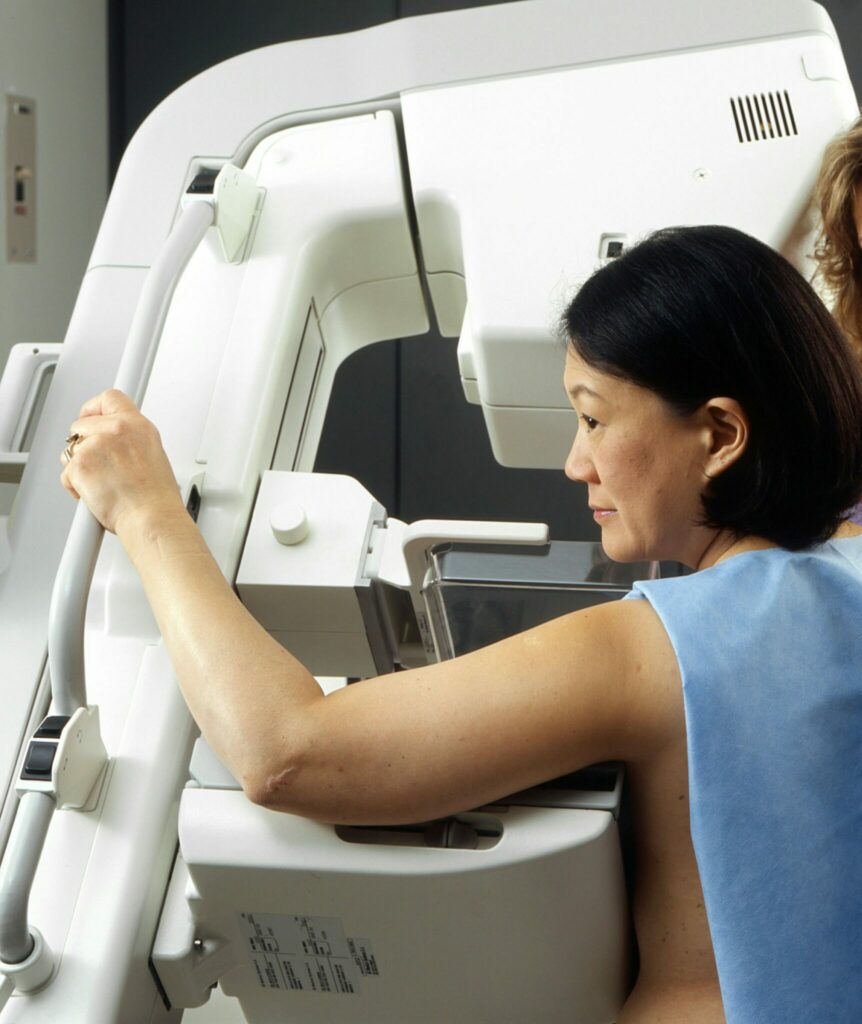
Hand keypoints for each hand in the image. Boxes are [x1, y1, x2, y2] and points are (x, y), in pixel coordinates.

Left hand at [60, 389, 184, 535]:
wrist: (151, 518)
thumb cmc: (155, 498)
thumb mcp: (153, 455)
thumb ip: (130, 441)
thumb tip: (114, 442)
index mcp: (138, 426)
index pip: (110, 398)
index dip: (94, 408)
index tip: (90, 417)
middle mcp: (117, 430)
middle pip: (82, 424)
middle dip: (83, 443)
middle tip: (96, 464)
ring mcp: (96, 445)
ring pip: (70, 449)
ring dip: (79, 466)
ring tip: (101, 483)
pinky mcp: (80, 464)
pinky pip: (66, 471)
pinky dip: (75, 486)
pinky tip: (95, 494)